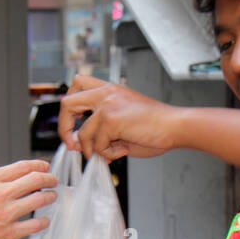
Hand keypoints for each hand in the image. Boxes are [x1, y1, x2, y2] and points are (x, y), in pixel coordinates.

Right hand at [0, 159, 58, 238]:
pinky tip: (45, 222)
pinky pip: (32, 226)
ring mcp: (5, 214)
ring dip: (49, 197)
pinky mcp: (7, 234)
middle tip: (53, 181)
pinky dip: (42, 223)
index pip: (21, 167)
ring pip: (38, 200)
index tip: (44, 166)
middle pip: (35, 180)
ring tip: (52, 197)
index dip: (38, 165)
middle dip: (49, 178)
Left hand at [58, 74, 177, 161]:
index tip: (73, 125)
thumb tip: (81, 145)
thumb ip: (101, 129)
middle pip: (67, 103)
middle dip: (64, 127)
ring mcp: (107, 105)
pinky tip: (124, 150)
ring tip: (111, 153)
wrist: (175, 126)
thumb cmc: (154, 126)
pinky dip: (108, 154)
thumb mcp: (122, 122)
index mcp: (109, 90)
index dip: (69, 107)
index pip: (77, 84)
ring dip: (94, 151)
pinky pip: (97, 145)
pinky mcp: (112, 119)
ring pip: (82, 134)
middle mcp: (106, 93)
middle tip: (72, 144)